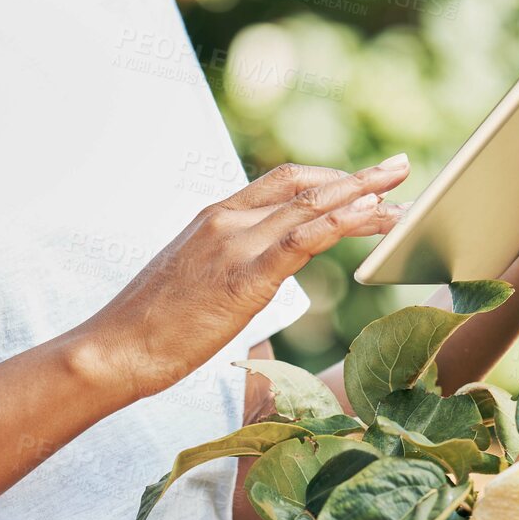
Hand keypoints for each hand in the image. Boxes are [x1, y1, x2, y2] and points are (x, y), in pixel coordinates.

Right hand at [91, 157, 410, 397]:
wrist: (113, 349)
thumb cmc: (147, 330)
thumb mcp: (192, 286)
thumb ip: (227, 272)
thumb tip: (251, 285)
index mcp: (214, 217)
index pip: (281, 182)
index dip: (327, 177)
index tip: (361, 180)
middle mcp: (226, 218)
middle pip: (305, 184)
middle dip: (358, 176)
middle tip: (400, 170)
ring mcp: (234, 243)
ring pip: (313, 205)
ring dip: (365, 196)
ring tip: (405, 195)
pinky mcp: (244, 276)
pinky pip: (304, 239)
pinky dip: (343, 223)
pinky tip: (373, 220)